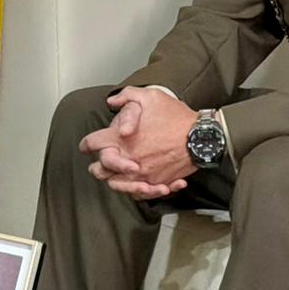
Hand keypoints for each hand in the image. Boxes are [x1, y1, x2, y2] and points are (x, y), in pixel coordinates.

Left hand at [78, 87, 197, 199]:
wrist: (201, 137)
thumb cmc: (176, 117)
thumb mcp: (150, 96)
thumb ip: (127, 96)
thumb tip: (112, 101)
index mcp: (120, 139)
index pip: (91, 144)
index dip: (87, 144)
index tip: (87, 145)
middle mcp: (127, 159)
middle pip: (100, 171)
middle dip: (97, 167)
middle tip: (99, 164)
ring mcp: (142, 174)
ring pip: (118, 186)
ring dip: (115, 181)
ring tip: (117, 176)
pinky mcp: (157, 183)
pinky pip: (141, 193)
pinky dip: (140, 190)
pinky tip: (142, 183)